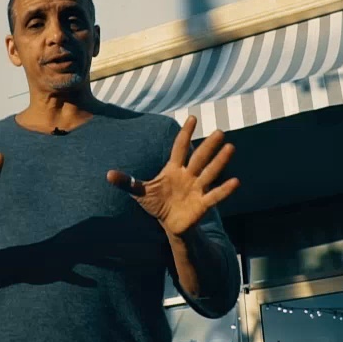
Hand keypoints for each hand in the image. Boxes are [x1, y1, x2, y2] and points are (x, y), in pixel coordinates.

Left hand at [106, 116, 238, 236]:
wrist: (169, 224)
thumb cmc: (157, 203)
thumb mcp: (140, 192)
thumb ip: (127, 182)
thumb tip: (107, 174)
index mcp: (174, 169)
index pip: (180, 147)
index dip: (185, 133)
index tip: (193, 118)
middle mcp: (188, 175)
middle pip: (199, 157)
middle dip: (209, 145)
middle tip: (220, 131)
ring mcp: (197, 189)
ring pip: (210, 172)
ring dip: (220, 161)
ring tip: (230, 148)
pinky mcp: (202, 204)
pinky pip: (215, 195)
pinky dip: (224, 189)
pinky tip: (235, 181)